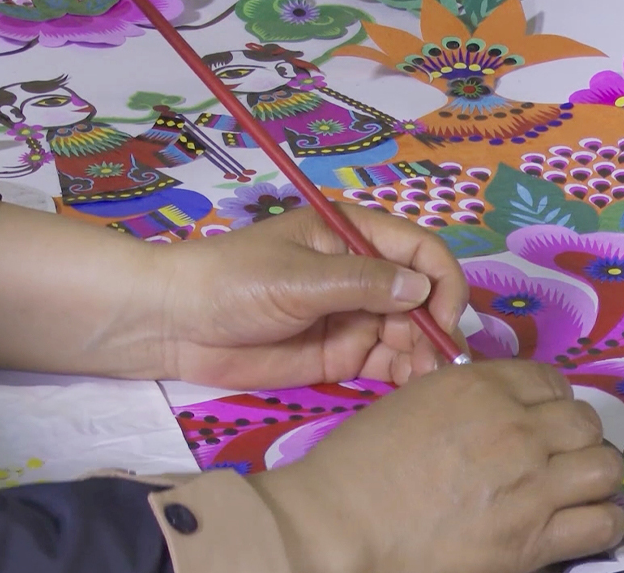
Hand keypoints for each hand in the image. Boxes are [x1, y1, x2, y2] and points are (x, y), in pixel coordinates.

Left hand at [152, 203, 468, 389]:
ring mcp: (353, 316)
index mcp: (354, 236)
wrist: (177, 325)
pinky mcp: (340, 355)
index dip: (442, 281)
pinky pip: (385, 363)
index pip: (420, 250)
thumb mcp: (301, 278)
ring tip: (426, 380)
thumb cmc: (234, 282)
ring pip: (409, 333)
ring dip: (425, 354)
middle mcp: (363, 274)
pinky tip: (411, 387)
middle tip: (438, 363)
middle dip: (437, 327)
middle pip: (422, 297)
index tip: (446, 317)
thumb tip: (421, 289)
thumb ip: (363, 283)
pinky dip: (404, 374)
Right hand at [248, 361, 623, 572]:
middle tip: (558, 459)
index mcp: (479, 387)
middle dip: (575, 439)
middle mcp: (514, 428)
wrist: (338, 527)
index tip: (543, 422)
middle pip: (584, 423)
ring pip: (604, 468)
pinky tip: (580, 524)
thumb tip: (495, 410)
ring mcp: (529, 484)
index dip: (552, 403)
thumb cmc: (356, 467)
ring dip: (594, 477)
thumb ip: (463, 400)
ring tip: (575, 491)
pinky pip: (601, 523)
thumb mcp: (410, 402)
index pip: (550, 382)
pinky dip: (600, 522)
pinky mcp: (532, 539)